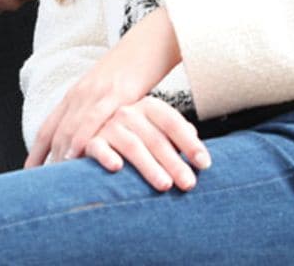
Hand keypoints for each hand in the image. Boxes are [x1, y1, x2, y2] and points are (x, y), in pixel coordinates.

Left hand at [24, 8, 182, 169]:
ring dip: (60, 154)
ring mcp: (96, 93)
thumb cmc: (132, 70)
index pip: (49, 127)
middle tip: (42, 186)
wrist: (150, 42)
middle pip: (56, 132)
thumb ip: (95, 114)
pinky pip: (93, 118)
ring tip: (55, 180)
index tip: (27, 173)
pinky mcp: (115, 93)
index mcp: (76, 93)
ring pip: (70, 127)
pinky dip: (81, 138)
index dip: (37, 152)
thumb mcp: (107, 92)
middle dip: (46, 160)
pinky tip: (75, 155)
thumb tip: (91, 142)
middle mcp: (80, 93)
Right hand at [82, 97, 210, 191]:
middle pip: (156, 137)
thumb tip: (194, 135)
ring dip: (149, 166)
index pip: (172, 122)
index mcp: (148, 107)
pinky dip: (106, 156)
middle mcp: (129, 113)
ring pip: (132, 145)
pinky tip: (117, 168)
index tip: (205, 163)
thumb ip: (172, 133)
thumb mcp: (153, 129)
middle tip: (189, 183)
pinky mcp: (89, 140)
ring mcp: (109, 126)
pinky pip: (98, 147)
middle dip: (174, 161)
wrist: (89, 132)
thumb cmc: (130, 135)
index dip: (189, 142)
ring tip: (165, 185)